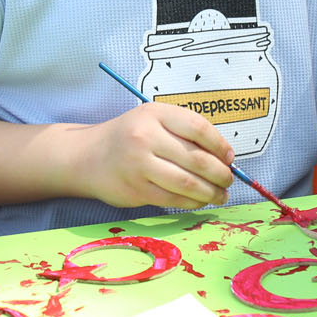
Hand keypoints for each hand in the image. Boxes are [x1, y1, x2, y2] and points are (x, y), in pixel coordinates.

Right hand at [75, 102, 234, 209]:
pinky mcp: (135, 189)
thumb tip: (224, 158)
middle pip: (196, 159)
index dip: (220, 145)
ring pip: (187, 183)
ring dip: (210, 193)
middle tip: (229, 180)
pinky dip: (192, 202)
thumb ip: (183, 132)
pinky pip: (173, 198)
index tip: (229, 157)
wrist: (87, 157)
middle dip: (220, 174)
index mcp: (155, 114)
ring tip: (220, 195)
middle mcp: (145, 137)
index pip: (198, 128)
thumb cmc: (128, 137)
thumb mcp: (152, 121)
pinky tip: (200, 201)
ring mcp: (139, 164)